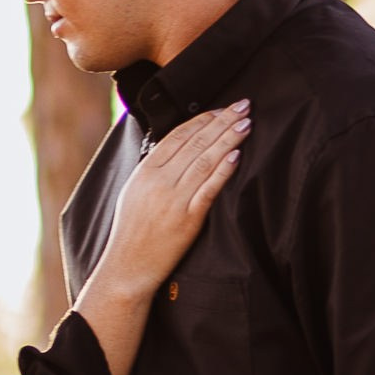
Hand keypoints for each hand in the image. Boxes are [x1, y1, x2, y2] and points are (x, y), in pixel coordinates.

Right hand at [97, 101, 248, 297]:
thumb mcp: (135, 193)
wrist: (127, 268)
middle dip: (222, 121)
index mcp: (146, 171)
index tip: (222, 109)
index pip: (178, 135)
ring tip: (247, 124)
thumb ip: (155, 170)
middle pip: (195, 142)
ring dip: (228, 139)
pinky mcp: (187, 220)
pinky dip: (222, 171)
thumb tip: (176, 149)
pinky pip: (208, 190)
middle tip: (244, 106)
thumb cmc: (132, 233)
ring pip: (205, 161)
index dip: (203, 119)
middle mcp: (159, 181)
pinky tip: (236, 156)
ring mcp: (174, 200)